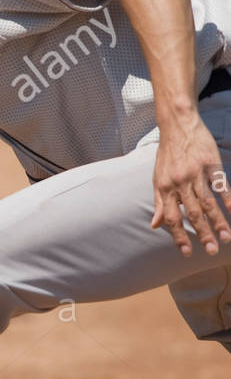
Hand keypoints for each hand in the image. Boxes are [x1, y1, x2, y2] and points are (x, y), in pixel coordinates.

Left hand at [151, 112, 230, 255]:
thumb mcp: (157, 178)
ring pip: (208, 202)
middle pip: (193, 213)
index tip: (187, 252)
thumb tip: (155, 225)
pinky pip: (221, 184)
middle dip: (202, 234)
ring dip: (218, 221)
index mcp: (165, 188)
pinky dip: (228, 198)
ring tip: (226, 237)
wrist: (178, 125)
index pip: (172, 217)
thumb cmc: (167, 155)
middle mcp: (180, 183)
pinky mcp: (211, 164)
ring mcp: (197, 173)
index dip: (178, 236)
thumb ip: (160, 203)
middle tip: (211, 251)